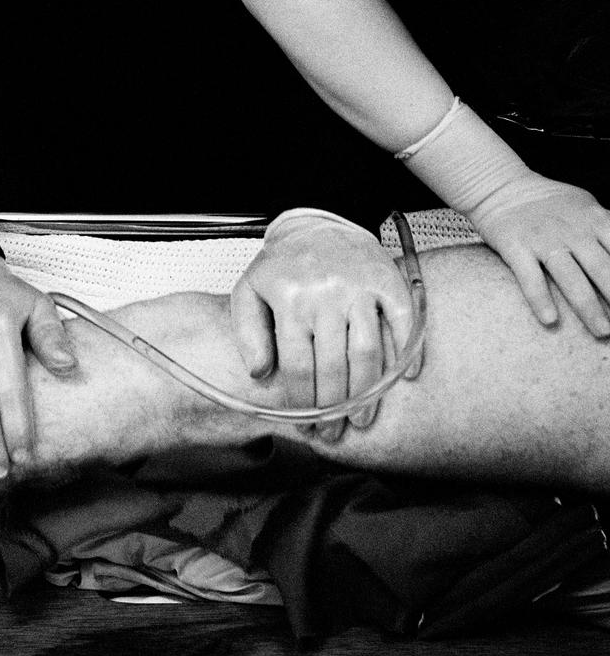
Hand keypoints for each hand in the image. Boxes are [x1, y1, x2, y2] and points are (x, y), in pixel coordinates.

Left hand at [231, 210, 419, 440]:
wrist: (317, 222)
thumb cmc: (281, 265)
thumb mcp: (249, 291)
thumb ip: (247, 332)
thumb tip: (260, 374)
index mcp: (289, 299)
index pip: (298, 366)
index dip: (303, 402)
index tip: (305, 424)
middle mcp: (326, 294)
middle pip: (334, 366)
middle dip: (333, 408)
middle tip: (333, 433)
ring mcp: (361, 288)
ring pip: (368, 352)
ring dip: (368, 393)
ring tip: (361, 419)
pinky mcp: (389, 281)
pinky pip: (405, 323)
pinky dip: (407, 352)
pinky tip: (406, 380)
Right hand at [469, 176, 609, 336]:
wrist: (501, 187)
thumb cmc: (548, 201)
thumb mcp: (586, 205)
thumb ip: (607, 227)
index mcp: (595, 220)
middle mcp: (573, 231)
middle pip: (603, 268)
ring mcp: (543, 240)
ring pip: (571, 278)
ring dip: (589, 307)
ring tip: (602, 331)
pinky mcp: (516, 248)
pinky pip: (530, 277)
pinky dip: (540, 299)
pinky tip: (550, 320)